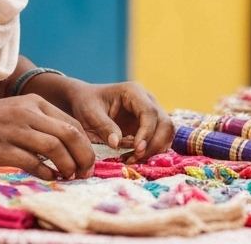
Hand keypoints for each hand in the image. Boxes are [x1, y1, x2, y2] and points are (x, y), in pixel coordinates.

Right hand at [0, 94, 95, 179]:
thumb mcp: (17, 111)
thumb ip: (41, 123)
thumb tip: (67, 145)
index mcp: (35, 102)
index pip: (73, 123)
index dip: (86, 144)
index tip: (87, 160)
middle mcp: (27, 113)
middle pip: (70, 134)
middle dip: (84, 156)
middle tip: (86, 172)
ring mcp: (14, 131)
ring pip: (55, 147)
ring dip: (68, 165)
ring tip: (70, 176)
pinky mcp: (1, 149)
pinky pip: (32, 162)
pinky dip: (45, 173)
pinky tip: (49, 178)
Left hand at [52, 81, 174, 161]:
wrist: (84, 100)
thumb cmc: (86, 103)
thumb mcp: (90, 114)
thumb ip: (104, 127)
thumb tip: (117, 144)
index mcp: (134, 92)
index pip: (150, 112)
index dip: (147, 132)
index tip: (136, 149)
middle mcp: (147, 100)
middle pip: (164, 123)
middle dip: (154, 143)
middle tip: (136, 158)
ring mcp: (150, 112)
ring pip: (165, 132)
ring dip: (154, 148)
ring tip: (133, 159)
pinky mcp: (148, 124)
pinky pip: (157, 138)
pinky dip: (150, 150)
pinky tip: (133, 157)